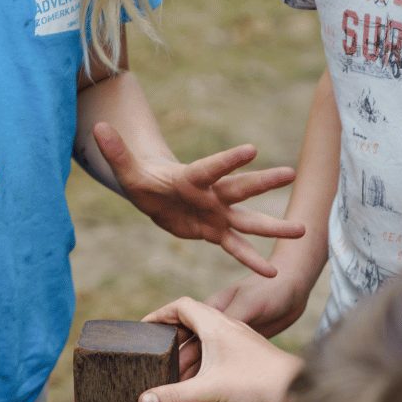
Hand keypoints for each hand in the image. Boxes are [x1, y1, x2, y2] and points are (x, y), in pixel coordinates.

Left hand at [93, 122, 303, 276]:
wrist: (157, 194)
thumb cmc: (143, 180)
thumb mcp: (128, 170)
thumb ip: (117, 152)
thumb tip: (98, 128)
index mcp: (193, 177)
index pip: (212, 167)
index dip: (229, 159)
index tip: (253, 149)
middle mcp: (212, 194)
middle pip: (241, 188)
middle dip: (264, 183)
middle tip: (291, 174)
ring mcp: (218, 214)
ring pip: (249, 220)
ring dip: (274, 226)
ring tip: (303, 230)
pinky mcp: (216, 233)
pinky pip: (237, 248)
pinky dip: (253, 260)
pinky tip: (272, 274)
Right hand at [138, 296, 302, 401]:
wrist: (298, 389)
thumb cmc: (257, 382)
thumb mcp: (209, 389)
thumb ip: (173, 395)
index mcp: (215, 324)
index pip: (181, 306)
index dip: (160, 314)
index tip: (144, 328)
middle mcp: (227, 326)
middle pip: (191, 321)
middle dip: (171, 335)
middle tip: (153, 351)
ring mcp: (239, 339)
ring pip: (206, 337)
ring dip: (188, 351)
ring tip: (171, 370)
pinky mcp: (247, 353)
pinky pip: (218, 350)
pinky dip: (203, 361)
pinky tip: (200, 384)